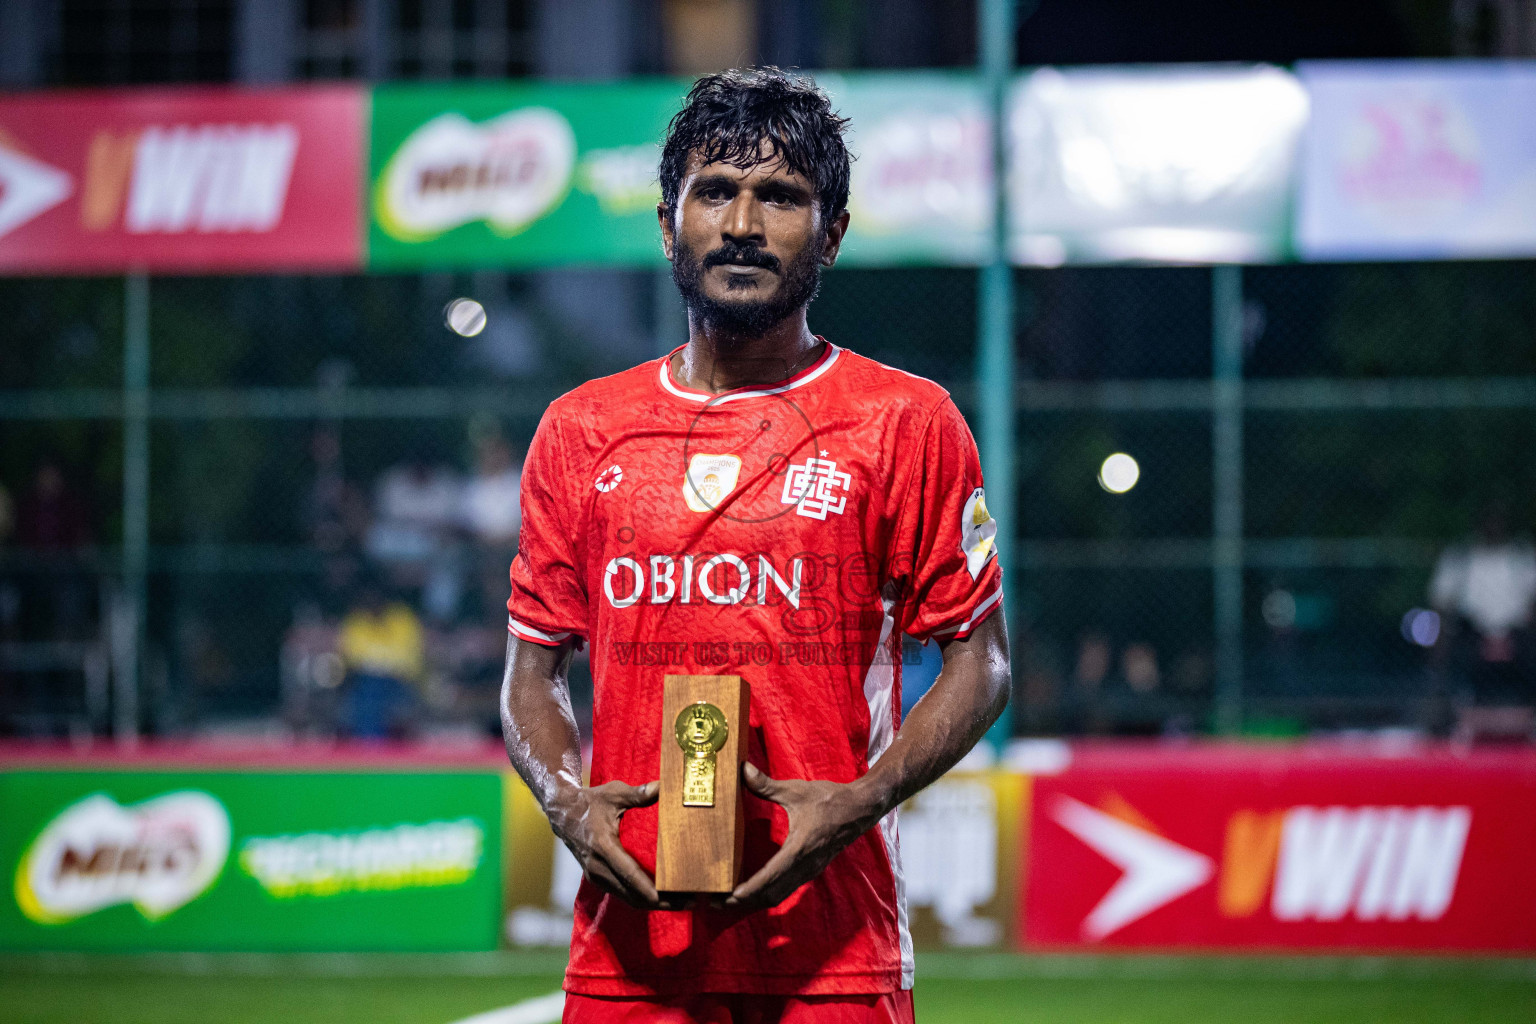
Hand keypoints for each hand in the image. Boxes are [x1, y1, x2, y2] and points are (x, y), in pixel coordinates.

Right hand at [551, 779, 677, 910]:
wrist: (563, 814)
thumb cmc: (591, 802)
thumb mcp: (614, 793)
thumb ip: (638, 793)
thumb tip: (663, 786)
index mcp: (603, 846)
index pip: (628, 874)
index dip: (649, 889)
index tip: (669, 897)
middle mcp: (597, 866)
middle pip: (632, 894)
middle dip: (660, 902)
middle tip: (688, 901)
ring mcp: (595, 875)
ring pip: (627, 898)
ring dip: (653, 903)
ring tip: (680, 901)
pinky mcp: (597, 878)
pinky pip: (622, 894)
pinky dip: (641, 898)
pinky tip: (661, 896)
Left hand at [725, 763, 886, 909]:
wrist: (861, 809)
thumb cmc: (830, 799)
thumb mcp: (797, 790)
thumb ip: (767, 785)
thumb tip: (743, 770)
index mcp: (800, 848)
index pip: (770, 877)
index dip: (747, 890)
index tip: (727, 897)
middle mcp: (805, 866)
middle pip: (770, 895)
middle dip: (743, 902)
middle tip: (715, 901)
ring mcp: (809, 871)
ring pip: (778, 896)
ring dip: (753, 902)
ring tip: (728, 900)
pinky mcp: (811, 871)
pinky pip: (786, 889)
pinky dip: (767, 894)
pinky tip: (752, 891)